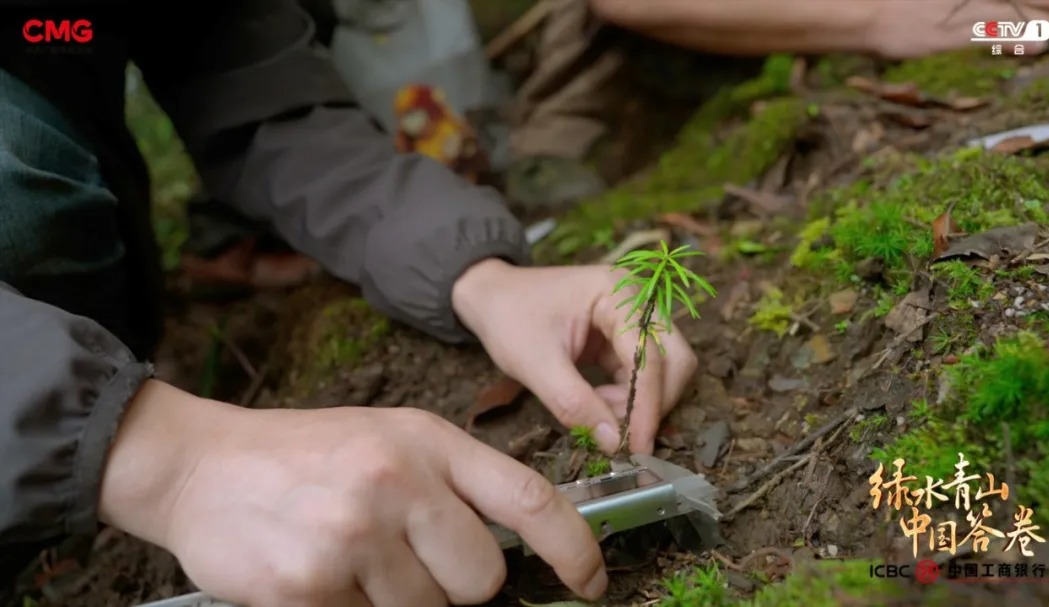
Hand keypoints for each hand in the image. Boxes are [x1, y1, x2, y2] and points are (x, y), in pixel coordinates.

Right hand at [100, 380, 607, 606]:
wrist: (202, 465)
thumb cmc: (309, 453)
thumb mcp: (392, 439)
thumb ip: (453, 484)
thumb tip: (510, 552)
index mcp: (426, 441)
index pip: (529, 499)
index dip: (574, 548)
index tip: (593, 579)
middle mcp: (396, 483)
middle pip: (482, 579)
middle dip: (456, 584)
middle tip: (406, 558)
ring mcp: (351, 536)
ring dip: (398, 600)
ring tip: (351, 557)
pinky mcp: (307, 587)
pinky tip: (321, 574)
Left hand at [452, 259, 697, 453]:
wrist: (491, 298)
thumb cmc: (508, 319)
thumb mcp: (534, 363)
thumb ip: (574, 403)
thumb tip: (615, 443)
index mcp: (617, 293)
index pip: (649, 355)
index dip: (647, 405)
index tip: (638, 447)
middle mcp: (637, 300)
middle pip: (674, 360)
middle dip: (652, 403)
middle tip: (619, 434)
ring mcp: (635, 318)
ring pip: (664, 370)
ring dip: (640, 403)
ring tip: (598, 412)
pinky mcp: (625, 338)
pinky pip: (644, 374)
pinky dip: (629, 398)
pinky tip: (598, 403)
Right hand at [872, 0, 1048, 58]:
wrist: (864, 13)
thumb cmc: (897, 3)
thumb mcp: (940, 1)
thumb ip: (965, 5)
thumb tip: (1018, 32)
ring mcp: (961, 13)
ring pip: (1017, 16)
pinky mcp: (948, 36)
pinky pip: (989, 37)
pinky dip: (1017, 40)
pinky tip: (1041, 44)